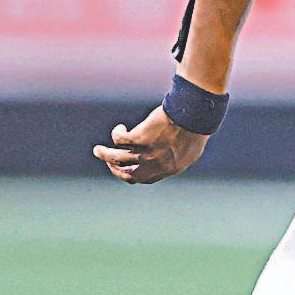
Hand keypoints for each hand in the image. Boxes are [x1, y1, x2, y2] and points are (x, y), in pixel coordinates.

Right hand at [92, 105, 208, 184]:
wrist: (194, 115)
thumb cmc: (196, 127)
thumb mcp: (191, 148)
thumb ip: (178, 155)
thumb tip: (171, 156)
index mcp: (170, 168)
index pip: (147, 179)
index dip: (134, 176)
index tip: (128, 170)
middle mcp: (156, 164)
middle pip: (128, 174)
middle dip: (116, 170)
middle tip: (109, 163)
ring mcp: (146, 153)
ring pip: (117, 158)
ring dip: (105, 155)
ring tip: (98, 150)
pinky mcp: (139, 139)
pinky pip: (120, 140)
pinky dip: (117, 134)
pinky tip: (120, 128)